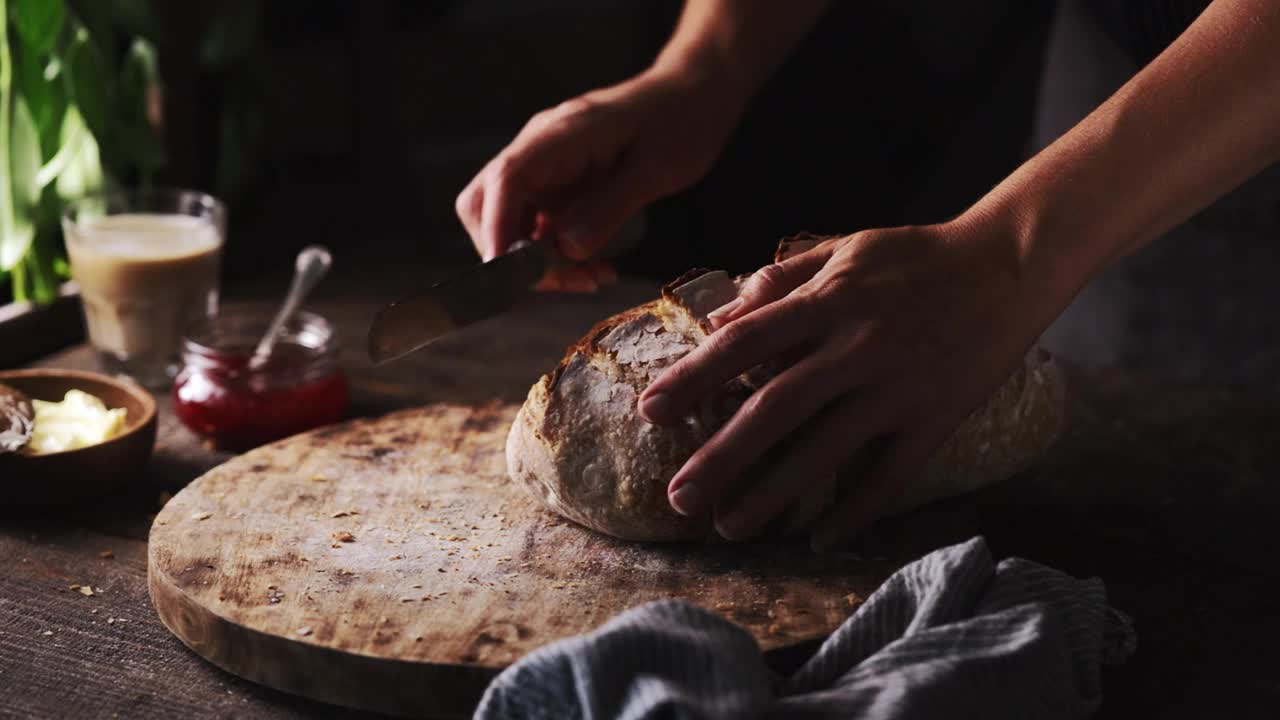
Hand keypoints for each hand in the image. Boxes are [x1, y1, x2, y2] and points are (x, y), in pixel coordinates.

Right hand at [455, 64, 745, 291]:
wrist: (693, 95)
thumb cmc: (681, 122)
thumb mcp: (658, 168)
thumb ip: (611, 206)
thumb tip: (567, 249)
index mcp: (561, 135)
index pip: (506, 180)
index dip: (497, 229)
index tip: (507, 273)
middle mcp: (541, 148)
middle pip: (487, 204)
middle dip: (513, 254)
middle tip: (565, 282)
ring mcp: (546, 166)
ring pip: (511, 222)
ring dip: (539, 261)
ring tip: (591, 278)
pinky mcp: (559, 184)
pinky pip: (539, 225)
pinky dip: (556, 253)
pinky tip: (594, 267)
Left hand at [638, 217, 1056, 549]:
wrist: (1010, 264)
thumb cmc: (917, 256)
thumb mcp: (846, 246)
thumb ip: (782, 278)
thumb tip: (721, 315)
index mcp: (829, 301)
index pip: (744, 343)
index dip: (694, 378)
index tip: (651, 413)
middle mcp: (857, 346)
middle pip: (774, 409)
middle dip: (720, 457)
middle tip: (677, 498)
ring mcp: (898, 387)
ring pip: (825, 451)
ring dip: (773, 495)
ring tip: (729, 528)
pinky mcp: (936, 418)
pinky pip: (889, 475)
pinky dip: (854, 511)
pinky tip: (818, 540)